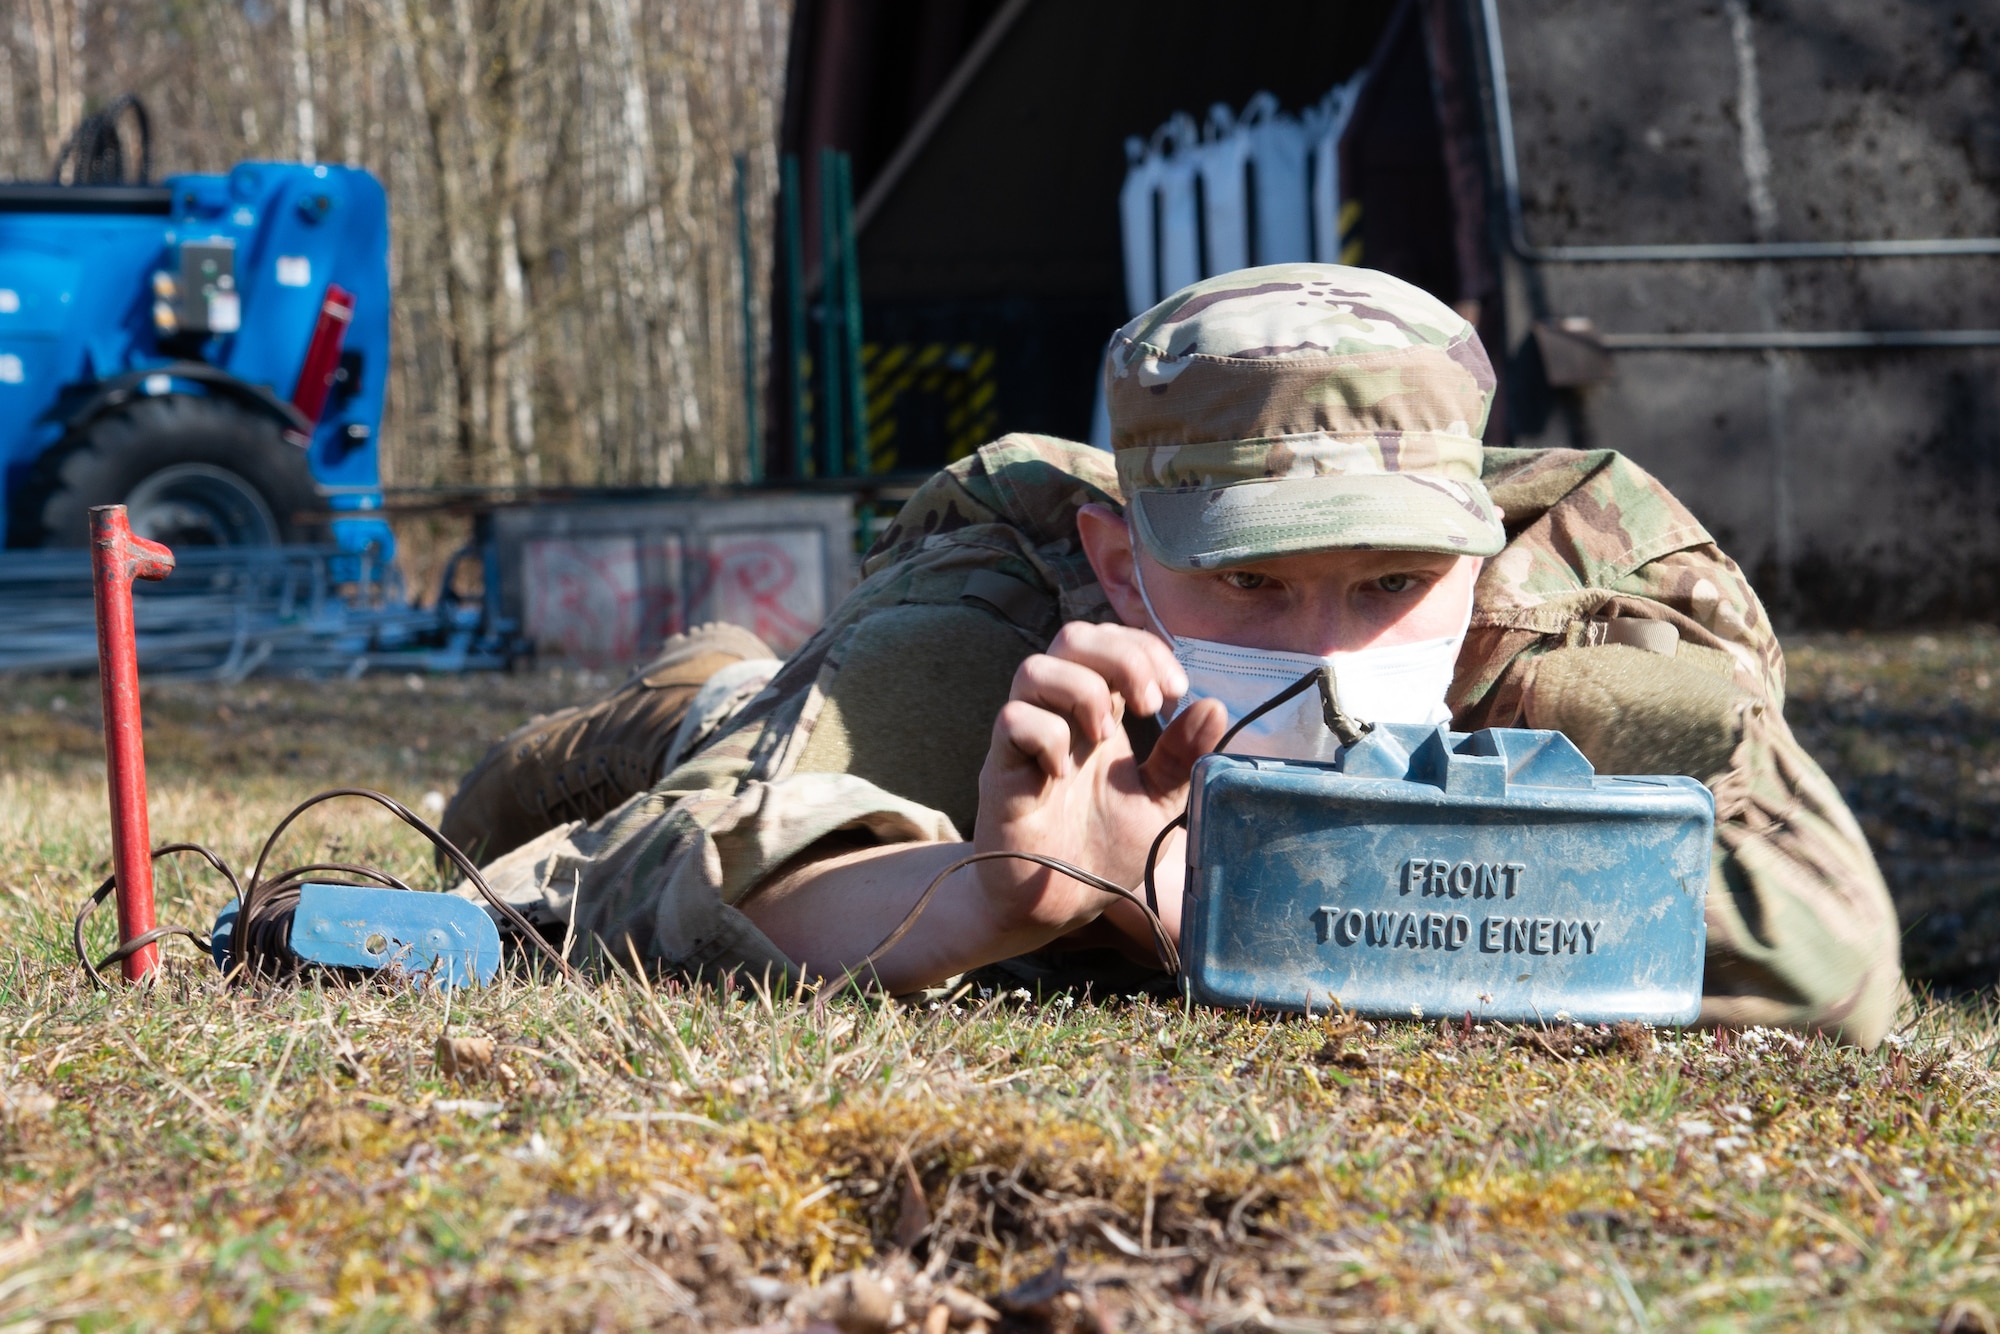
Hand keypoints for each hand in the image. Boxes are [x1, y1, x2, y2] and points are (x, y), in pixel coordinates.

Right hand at [975, 621, 1226, 947]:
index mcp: (1098, 713)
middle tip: (1151, 705)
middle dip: (1121, 657)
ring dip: (1084, 691)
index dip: (1145, 649)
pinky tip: (1065, 773)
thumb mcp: (1157, 800)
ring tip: (1107, 737)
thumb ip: (1181, 756)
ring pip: (1035, 668)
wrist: (1060, 906)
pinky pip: (1012, 721)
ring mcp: (1026, 739)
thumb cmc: (1102, 849)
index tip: (1176, 693)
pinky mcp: (1000, 770)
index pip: (1111, 643)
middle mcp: (1059, 715)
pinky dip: (1047, 736)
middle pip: (1073, 637)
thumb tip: (1213, 706)